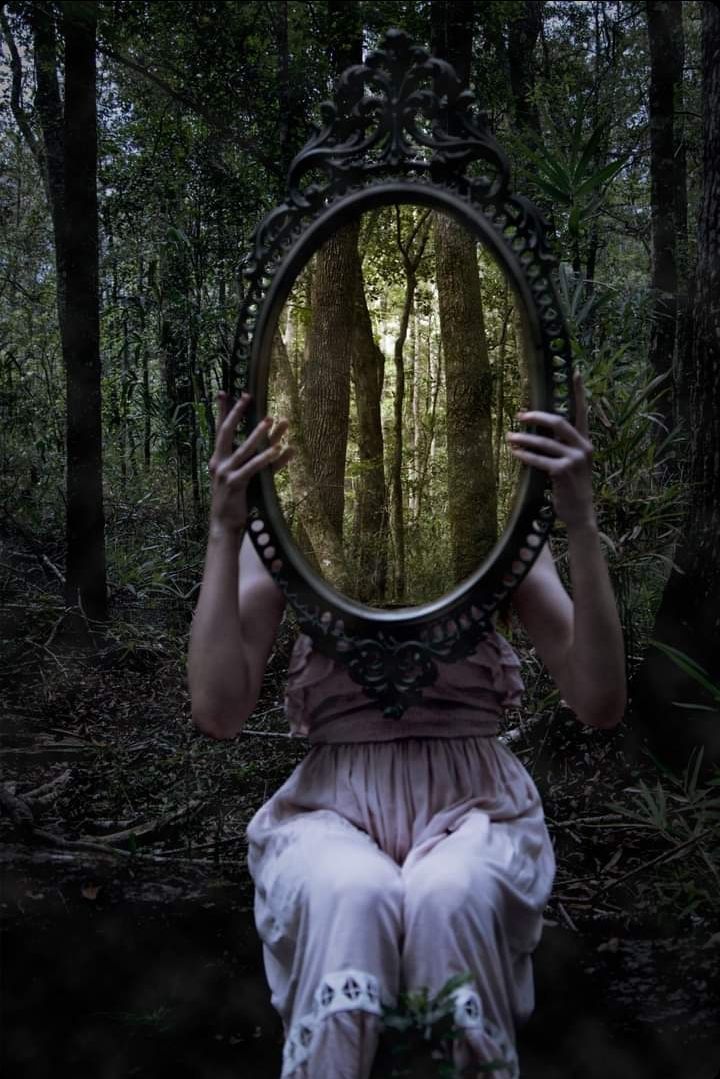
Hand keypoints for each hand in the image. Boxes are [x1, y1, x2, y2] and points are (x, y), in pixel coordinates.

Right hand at [208, 391, 292, 535]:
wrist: (224, 525)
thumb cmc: (236, 500)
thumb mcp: (244, 477)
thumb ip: (260, 461)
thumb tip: (280, 445)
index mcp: (217, 459)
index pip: (219, 430)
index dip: (222, 411)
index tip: (224, 393)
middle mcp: (218, 463)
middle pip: (226, 432)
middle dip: (236, 413)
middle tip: (248, 397)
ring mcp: (225, 473)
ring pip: (243, 449)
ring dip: (258, 433)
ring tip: (271, 419)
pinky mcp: (235, 484)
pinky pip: (253, 468)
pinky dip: (266, 458)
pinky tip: (278, 449)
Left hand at [505, 370, 595, 528]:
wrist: (580, 513)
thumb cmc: (571, 487)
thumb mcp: (572, 463)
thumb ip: (562, 446)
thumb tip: (538, 432)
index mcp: (586, 442)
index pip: (583, 412)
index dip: (579, 392)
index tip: (576, 371)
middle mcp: (583, 447)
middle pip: (558, 422)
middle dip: (536, 416)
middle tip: (519, 415)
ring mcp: (574, 460)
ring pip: (544, 442)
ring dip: (523, 439)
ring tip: (509, 437)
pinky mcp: (562, 472)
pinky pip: (538, 459)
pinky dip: (524, 456)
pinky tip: (514, 453)